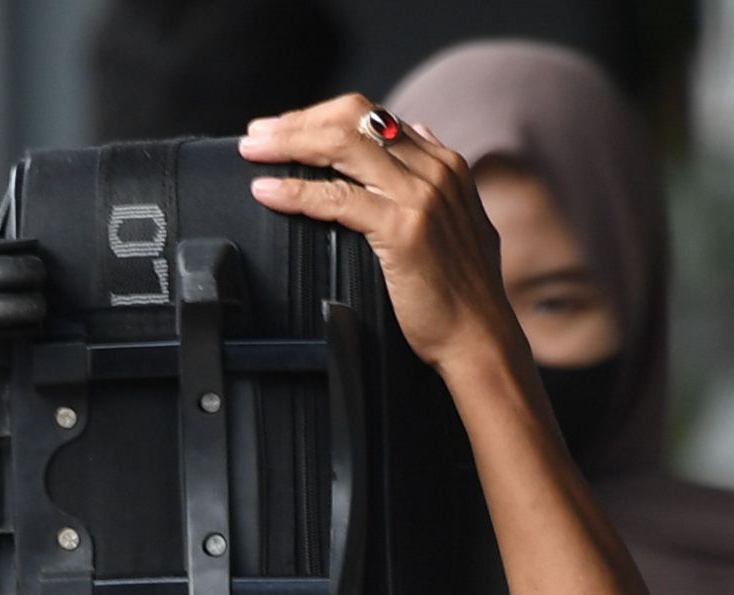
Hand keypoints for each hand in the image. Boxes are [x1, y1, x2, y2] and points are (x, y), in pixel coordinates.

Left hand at [240, 99, 512, 373]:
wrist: (480, 339)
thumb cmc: (462, 295)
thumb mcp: (459, 220)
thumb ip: (434, 177)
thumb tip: (417, 131)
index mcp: (444, 164)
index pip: (373, 116)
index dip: (322, 117)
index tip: (287, 129)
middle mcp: (434, 170)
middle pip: (353, 119)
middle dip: (298, 121)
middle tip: (258, 134)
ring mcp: (420, 197)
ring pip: (341, 145)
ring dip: (288, 143)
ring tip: (253, 151)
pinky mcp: (403, 230)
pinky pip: (337, 198)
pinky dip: (296, 190)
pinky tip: (269, 191)